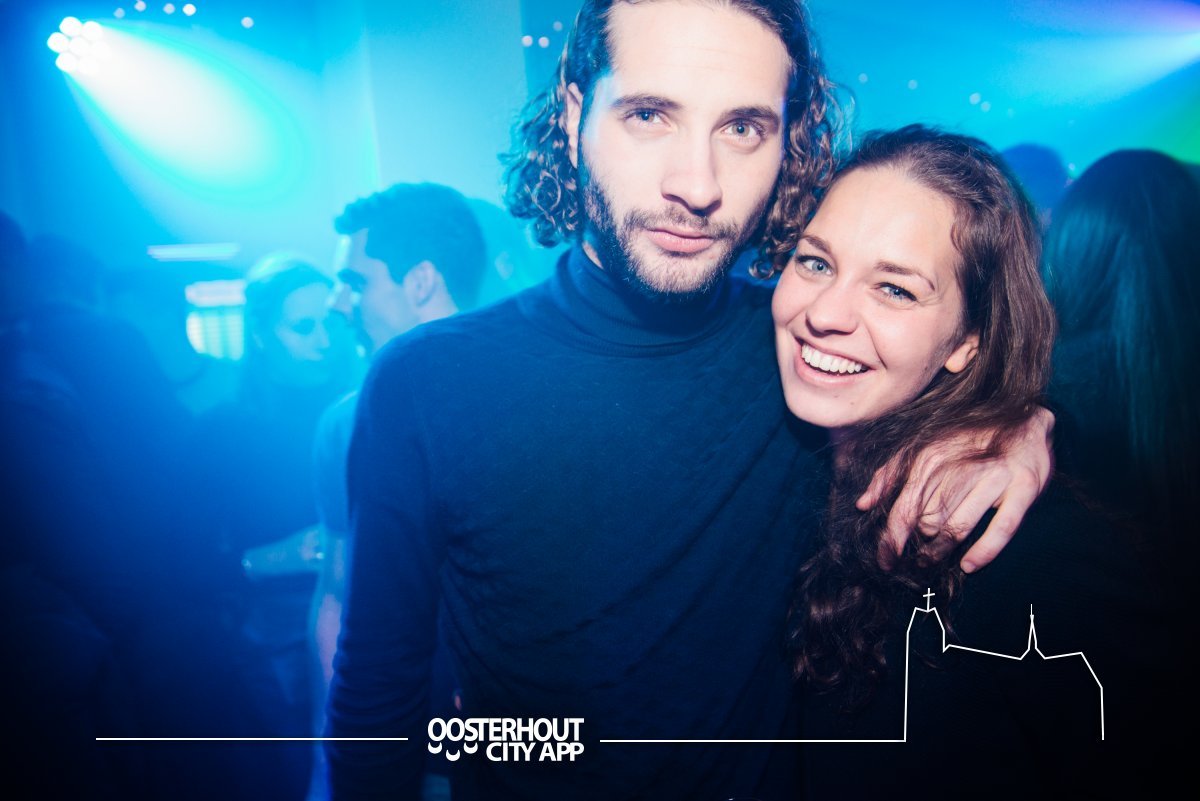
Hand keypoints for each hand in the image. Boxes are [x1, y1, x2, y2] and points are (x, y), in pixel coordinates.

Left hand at [857, 407, 1054, 572]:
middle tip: (919, 555)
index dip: (891, 541)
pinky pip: (1001, 529)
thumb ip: (889, 475)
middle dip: (921, 545)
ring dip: (943, 551)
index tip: (885, 561)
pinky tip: (968, 565)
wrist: (1023, 417)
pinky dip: (983, 552)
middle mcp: (961, 466)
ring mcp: (995, 476)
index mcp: (931, 458)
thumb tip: (862, 504)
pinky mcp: (1024, 488)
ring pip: (959, 528)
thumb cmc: (965, 439)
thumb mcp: (922, 448)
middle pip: (929, 523)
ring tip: (935, 559)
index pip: (904, 509)